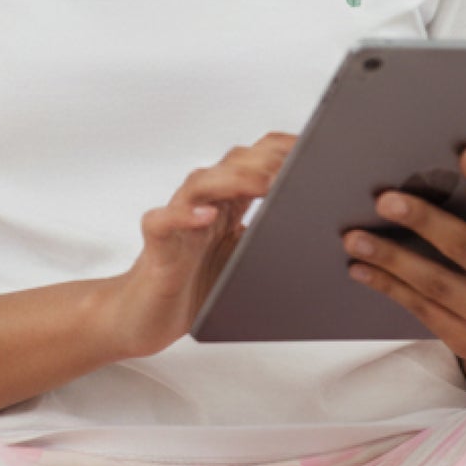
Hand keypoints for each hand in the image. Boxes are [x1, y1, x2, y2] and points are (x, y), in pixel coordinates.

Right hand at [101, 131, 298, 360]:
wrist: (144, 318)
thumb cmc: (196, 288)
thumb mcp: (244, 261)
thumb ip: (269, 238)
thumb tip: (321, 230)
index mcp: (227, 203)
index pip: (254, 160)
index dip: (284, 149)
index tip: (319, 146)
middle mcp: (202, 204)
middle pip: (231, 164)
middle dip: (267, 160)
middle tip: (301, 164)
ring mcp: (177, 221)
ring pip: (200, 183)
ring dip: (234, 179)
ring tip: (265, 184)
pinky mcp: (156, 246)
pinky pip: (163, 221)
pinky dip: (183, 215)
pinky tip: (206, 216)